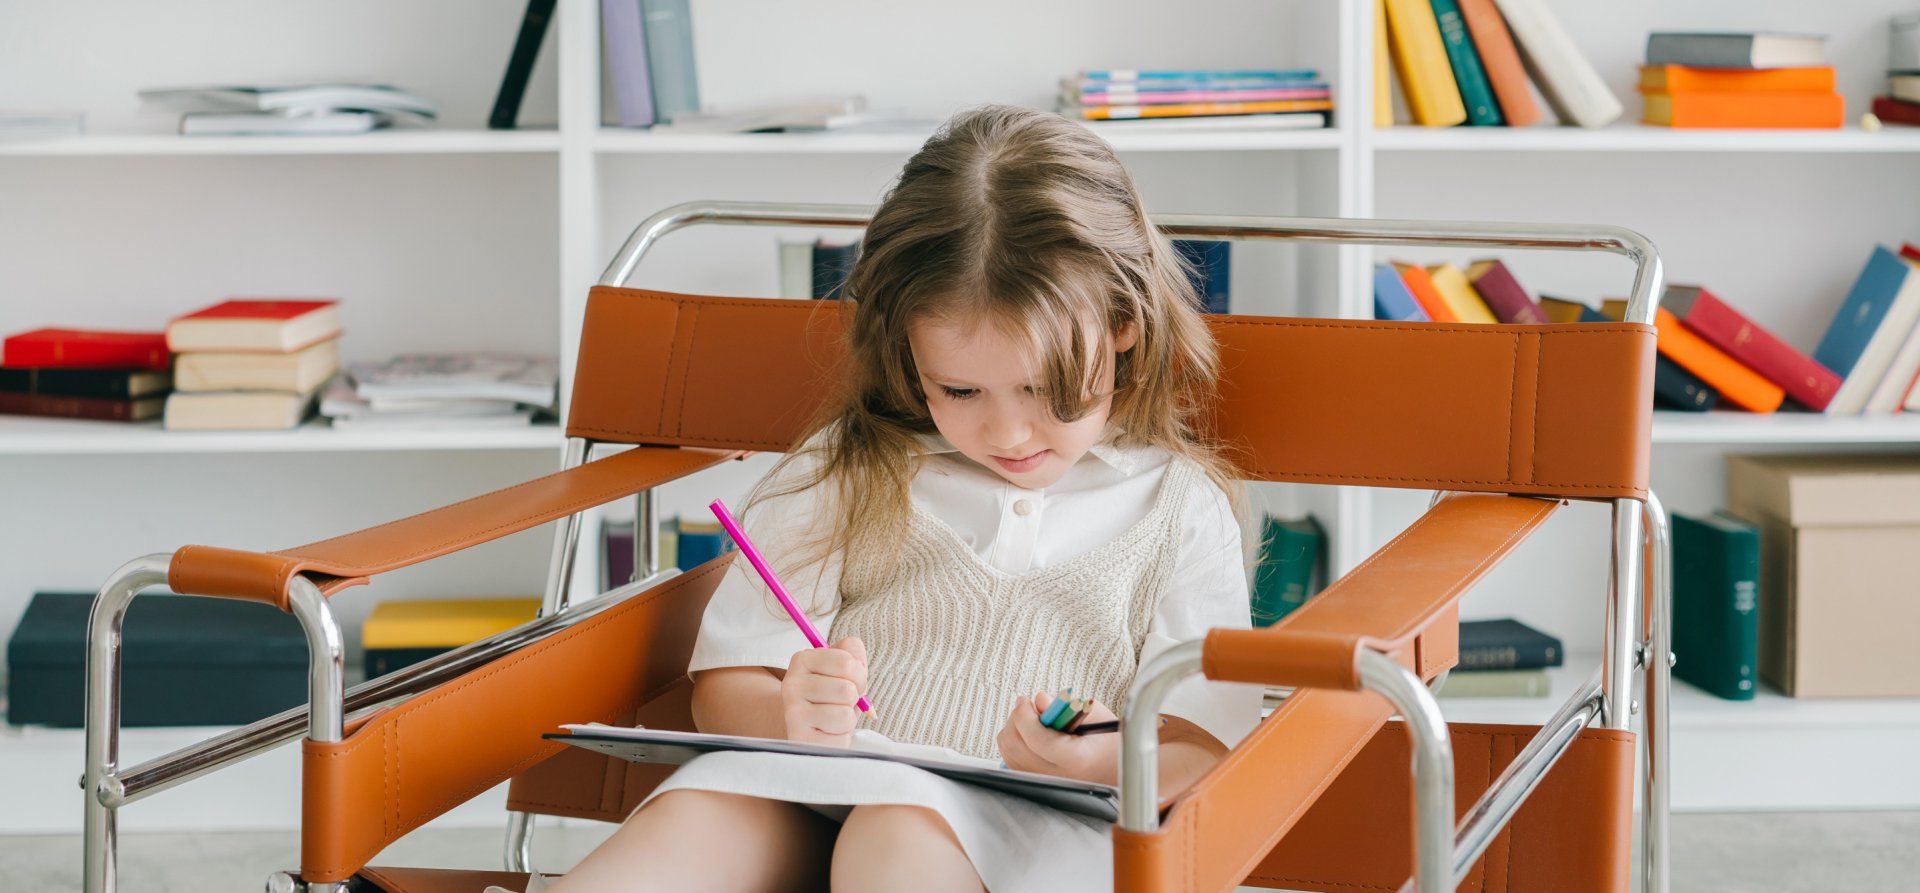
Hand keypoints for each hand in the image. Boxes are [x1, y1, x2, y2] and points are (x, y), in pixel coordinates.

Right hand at [781, 637, 868, 747]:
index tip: (850, 680)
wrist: (803, 723)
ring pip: (844, 716)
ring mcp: (792, 713)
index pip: (846, 663)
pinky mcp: (799, 740)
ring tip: (834, 717)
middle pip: (846, 690)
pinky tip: (827, 732)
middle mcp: (791, 684)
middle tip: (841, 701)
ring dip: (847, 720)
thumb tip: (858, 663)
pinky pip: (840, 739)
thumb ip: (852, 653)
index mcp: (802, 660)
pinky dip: (841, 737)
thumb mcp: (840, 667)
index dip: (859, 675)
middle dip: (853, 698)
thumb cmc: (829, 693)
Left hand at [996, 692, 1121, 784]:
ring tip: (1032, 720)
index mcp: (1077, 759)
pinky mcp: (1034, 783)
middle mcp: (1057, 776)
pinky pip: (1010, 760)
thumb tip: (1038, 700)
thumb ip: (1066, 705)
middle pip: (1017, 746)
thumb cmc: (1107, 740)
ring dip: (1013, 729)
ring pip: (1008, 753)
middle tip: (1028, 706)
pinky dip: (1014, 742)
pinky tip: (1029, 735)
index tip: (1026, 700)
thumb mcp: (1095, 715)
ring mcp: (1044, 782)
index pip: (1038, 739)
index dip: (1025, 715)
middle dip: (1017, 719)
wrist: (1114, 767)